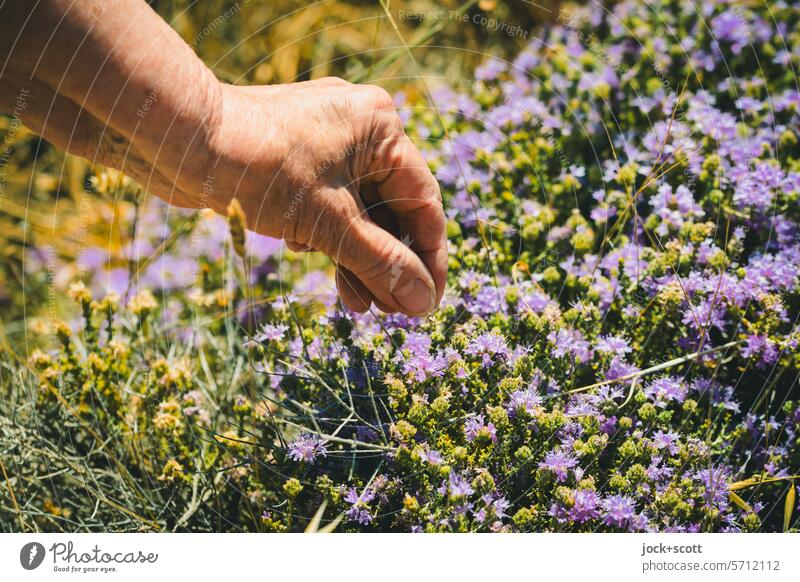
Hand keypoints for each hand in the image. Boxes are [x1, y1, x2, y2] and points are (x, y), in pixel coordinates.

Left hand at [199, 79, 446, 315]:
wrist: (177, 139)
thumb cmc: (261, 169)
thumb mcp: (330, 224)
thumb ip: (381, 264)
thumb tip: (422, 303)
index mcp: (382, 129)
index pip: (423, 202)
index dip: (429, 258)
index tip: (430, 302)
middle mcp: (361, 129)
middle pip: (390, 210)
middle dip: (387, 263)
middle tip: (391, 312)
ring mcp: (328, 142)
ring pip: (358, 211)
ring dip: (357, 258)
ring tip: (357, 306)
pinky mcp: (299, 157)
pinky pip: (328, 204)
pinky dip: (327, 236)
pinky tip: (309, 257)